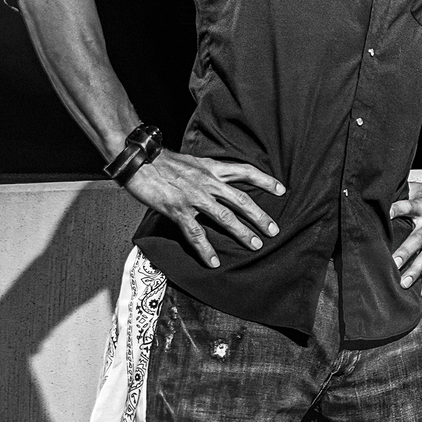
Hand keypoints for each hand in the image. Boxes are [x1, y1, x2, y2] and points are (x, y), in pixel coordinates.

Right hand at [124, 151, 283, 268]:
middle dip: (260, 216)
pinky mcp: (178, 209)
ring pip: (225, 217)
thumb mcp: (193, 162)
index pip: (245, 171)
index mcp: (212, 169)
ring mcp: (194, 197)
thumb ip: (209, 172)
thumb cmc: (163, 162)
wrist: (139, 160)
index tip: (282, 190)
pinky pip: (195, 233)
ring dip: (242, 232)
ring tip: (255, 245)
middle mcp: (208, 182)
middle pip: (242, 200)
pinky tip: (214, 261)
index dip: (265, 180)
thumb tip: (221, 181)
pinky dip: (205, 249)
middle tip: (274, 230)